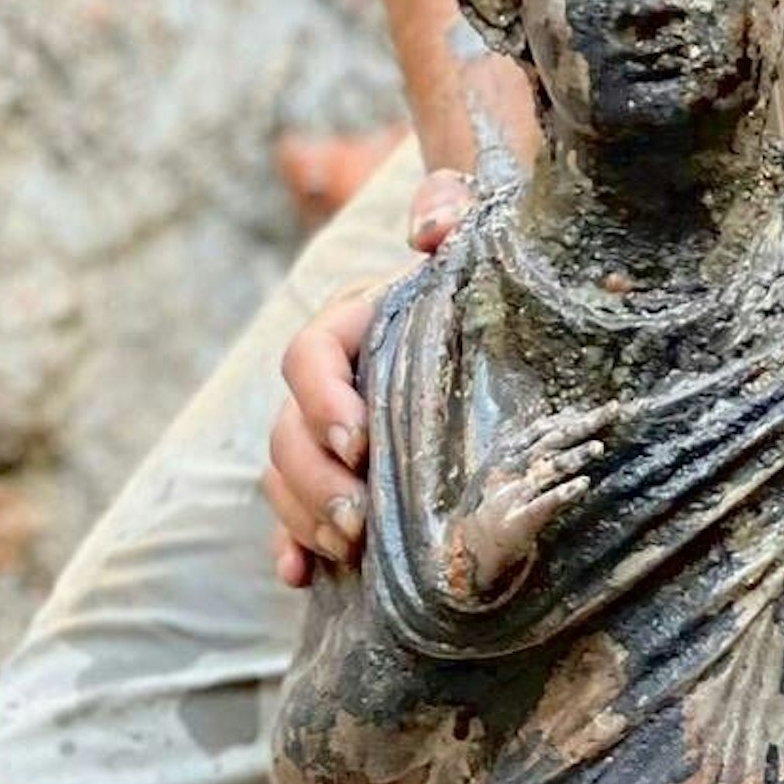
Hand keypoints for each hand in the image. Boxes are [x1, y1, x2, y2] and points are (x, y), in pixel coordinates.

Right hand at [262, 168, 473, 586]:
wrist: (499, 311)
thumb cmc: (485, 268)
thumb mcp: (475, 226)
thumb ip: (448, 207)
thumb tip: (427, 230)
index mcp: (351, 323)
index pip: (309, 354)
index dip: (323, 398)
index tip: (359, 439)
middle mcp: (330, 380)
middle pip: (286, 429)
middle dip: (314, 479)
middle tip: (358, 520)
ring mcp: (328, 432)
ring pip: (283, 474)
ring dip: (305, 515)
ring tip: (349, 548)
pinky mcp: (342, 475)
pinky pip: (295, 515)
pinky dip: (292, 544)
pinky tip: (300, 576)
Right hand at [438, 401, 623, 604]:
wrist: (467, 548)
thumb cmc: (495, 506)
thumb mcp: (509, 471)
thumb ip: (534, 449)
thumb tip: (565, 422)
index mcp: (509, 453)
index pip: (544, 428)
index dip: (572, 416)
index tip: (602, 407)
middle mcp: (511, 468)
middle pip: (551, 440)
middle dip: (582, 424)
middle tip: (610, 412)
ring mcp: (514, 493)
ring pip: (548, 468)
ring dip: (574, 456)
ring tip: (599, 447)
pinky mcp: (519, 520)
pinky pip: (544, 503)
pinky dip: (564, 492)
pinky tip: (584, 484)